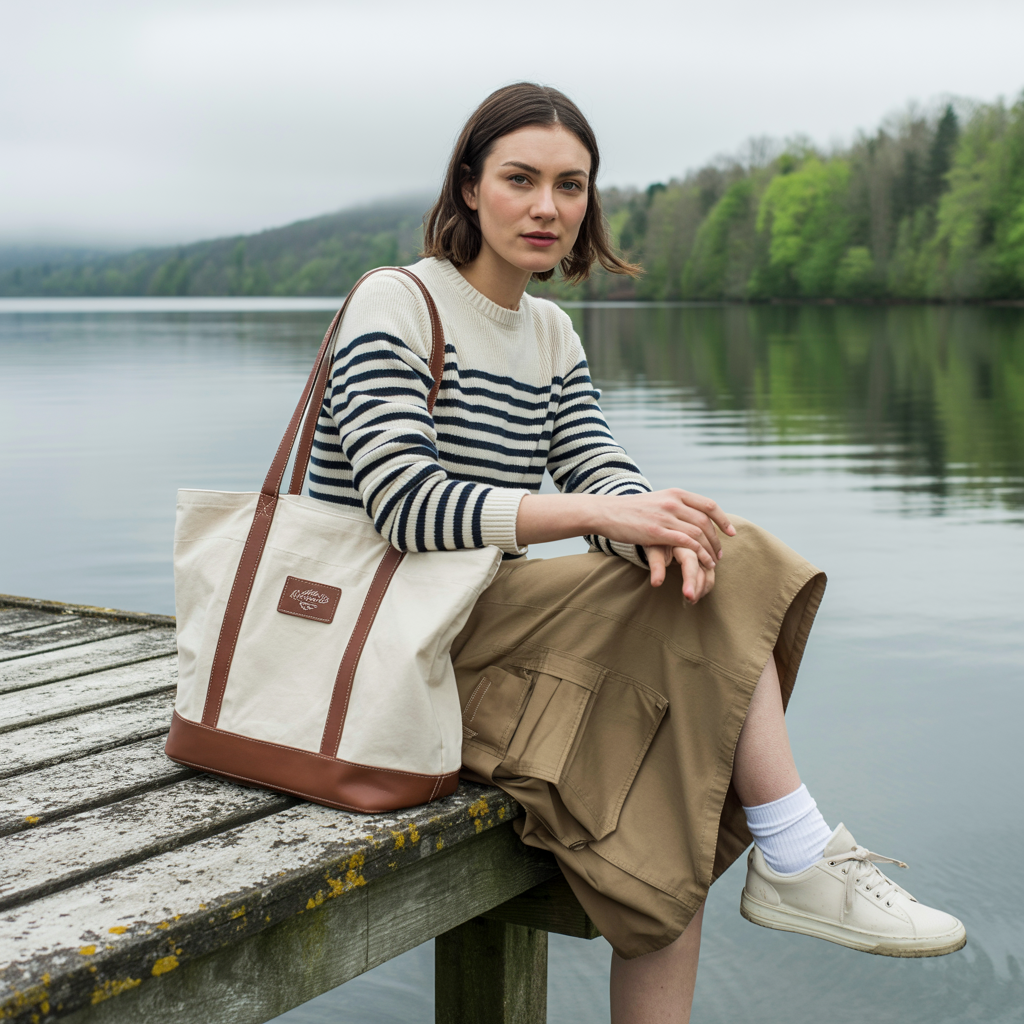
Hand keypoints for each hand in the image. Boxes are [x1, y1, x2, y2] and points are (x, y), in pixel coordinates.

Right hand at [593, 488, 734, 569]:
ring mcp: (666, 516)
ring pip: (698, 534)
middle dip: (717, 540)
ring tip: (713, 562)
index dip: (723, 520)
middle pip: (706, 522)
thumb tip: (690, 512)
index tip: (731, 533)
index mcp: (675, 493)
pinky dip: (698, 554)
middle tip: (719, 554)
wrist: (606, 511)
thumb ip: (674, 504)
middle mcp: (673, 502)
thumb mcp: (656, 499)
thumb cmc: (630, 509)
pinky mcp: (657, 532)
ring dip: (709, 550)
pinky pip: (686, 543)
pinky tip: (702, 563)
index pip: (709, 505)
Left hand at [643, 544, 715, 604]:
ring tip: (692, 600)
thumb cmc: (656, 542)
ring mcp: (703, 550)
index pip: (690, 562)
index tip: (688, 596)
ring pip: (709, 571)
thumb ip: (656, 566)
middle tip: (690, 601)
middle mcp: (696, 544)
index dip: (690, 579)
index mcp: (682, 540)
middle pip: (703, 568)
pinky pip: (710, 570)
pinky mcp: (705, 554)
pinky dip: (706, 582)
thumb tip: (656, 583)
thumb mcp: (653, 551)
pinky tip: (699, 593)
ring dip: (704, 587)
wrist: (662, 530)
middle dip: (698, 587)